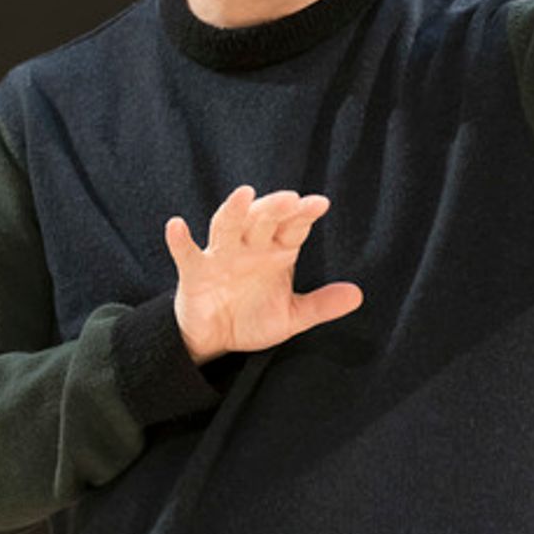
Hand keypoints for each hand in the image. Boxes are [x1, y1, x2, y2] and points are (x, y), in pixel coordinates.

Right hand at [165, 185, 362, 365]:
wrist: (216, 340)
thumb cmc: (254, 318)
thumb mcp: (292, 317)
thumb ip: (321, 306)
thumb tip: (357, 295)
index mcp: (277, 251)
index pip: (293, 226)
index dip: (304, 213)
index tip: (320, 203)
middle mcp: (250, 246)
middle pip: (262, 219)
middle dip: (275, 207)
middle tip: (290, 198)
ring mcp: (221, 256)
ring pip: (227, 226)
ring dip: (235, 210)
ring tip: (244, 194)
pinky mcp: (194, 272)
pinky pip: (186, 253)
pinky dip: (180, 240)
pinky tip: (176, 225)